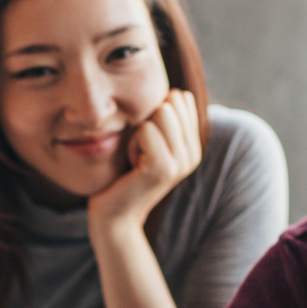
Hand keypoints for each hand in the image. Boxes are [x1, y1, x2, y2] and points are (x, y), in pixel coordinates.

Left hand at [87, 89, 200, 231]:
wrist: (114, 214)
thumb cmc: (123, 173)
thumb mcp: (147, 142)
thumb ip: (164, 119)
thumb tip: (175, 92)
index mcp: (192, 145)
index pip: (182, 99)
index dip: (154, 112)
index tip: (146, 141)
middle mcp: (192, 153)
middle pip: (172, 102)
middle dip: (146, 120)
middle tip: (139, 150)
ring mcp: (181, 162)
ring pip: (161, 112)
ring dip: (138, 132)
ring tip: (136, 157)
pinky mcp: (163, 169)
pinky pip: (146, 130)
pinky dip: (132, 142)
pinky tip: (132, 164)